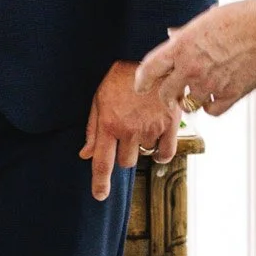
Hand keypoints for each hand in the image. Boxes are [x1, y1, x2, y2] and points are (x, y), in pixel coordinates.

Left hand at [80, 59, 180, 204]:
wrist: (154, 59)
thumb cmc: (123, 76)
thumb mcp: (100, 97)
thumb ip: (93, 128)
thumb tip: (85, 154)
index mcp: (108, 123)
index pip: (102, 163)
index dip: (100, 183)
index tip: (99, 196)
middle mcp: (129, 131)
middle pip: (125, 162)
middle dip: (123, 152)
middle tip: (127, 131)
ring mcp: (150, 129)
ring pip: (144, 155)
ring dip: (141, 146)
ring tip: (142, 122)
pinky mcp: (170, 126)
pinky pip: (165, 154)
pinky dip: (161, 152)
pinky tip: (157, 140)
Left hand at [135, 0, 255, 120]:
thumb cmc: (242, 17)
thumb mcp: (206, 19)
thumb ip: (187, 33)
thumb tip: (174, 35)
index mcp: (181, 46)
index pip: (150, 69)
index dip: (143, 80)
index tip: (142, 86)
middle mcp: (191, 68)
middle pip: (166, 94)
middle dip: (167, 95)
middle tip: (171, 95)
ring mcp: (210, 84)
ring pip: (190, 105)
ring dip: (192, 100)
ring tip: (199, 92)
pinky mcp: (231, 95)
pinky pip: (212, 111)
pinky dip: (212, 106)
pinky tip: (216, 98)